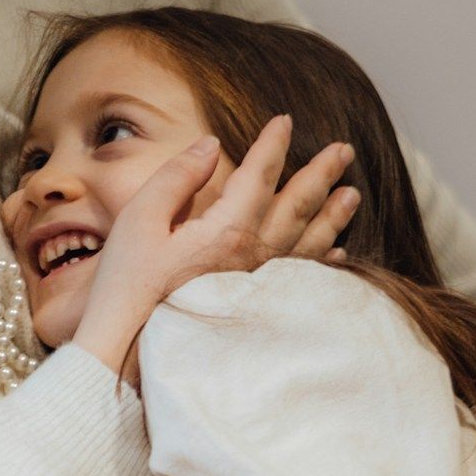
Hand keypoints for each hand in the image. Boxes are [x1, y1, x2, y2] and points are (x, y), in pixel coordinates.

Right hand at [76, 117, 358, 381]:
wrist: (123, 354)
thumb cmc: (126, 287)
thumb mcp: (139, 220)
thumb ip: (178, 178)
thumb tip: (211, 145)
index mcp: (226, 231)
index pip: (258, 176)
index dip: (273, 145)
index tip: (285, 121)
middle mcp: (252, 258)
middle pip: (296, 207)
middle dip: (321, 174)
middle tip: (344, 151)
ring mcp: (257, 287)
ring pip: (308, 242)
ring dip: (331, 215)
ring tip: (352, 194)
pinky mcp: (254, 309)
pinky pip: (302, 279)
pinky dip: (323, 261)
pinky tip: (337, 253)